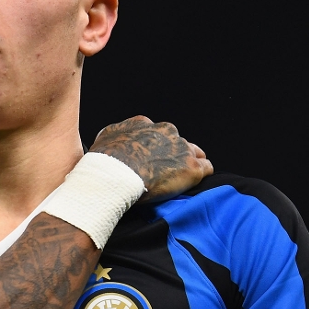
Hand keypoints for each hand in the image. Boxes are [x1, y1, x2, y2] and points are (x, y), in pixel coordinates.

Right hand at [89, 117, 211, 199]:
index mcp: (144, 124)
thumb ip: (114, 136)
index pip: (156, 132)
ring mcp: (180, 148)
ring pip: (194, 152)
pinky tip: (190, 183)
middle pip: (176, 142)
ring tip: (178, 179)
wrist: (114, 176)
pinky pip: (206, 167)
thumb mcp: (102, 139)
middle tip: (161, 172)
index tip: (148, 159)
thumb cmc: (104, 162)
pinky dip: (199, 175)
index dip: (153, 147)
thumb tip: (112, 142)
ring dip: (187, 164)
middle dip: (171, 155)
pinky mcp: (191, 167)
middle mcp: (165, 131)